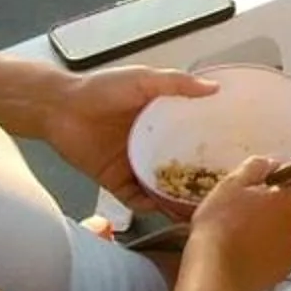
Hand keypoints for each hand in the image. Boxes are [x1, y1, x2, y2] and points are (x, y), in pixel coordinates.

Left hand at [44, 65, 217, 217]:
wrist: (58, 108)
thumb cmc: (100, 89)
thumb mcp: (143, 80)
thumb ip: (177, 84)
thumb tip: (214, 88)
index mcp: (161, 120)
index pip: (192, 136)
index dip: (210, 146)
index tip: (232, 155)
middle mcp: (150, 144)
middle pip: (179, 166)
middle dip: (197, 178)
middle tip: (221, 189)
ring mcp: (133, 164)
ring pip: (160, 186)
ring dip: (176, 197)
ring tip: (198, 207)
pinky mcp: (114, 181)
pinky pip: (135, 198)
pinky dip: (148, 206)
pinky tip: (163, 210)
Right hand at [185, 156, 290, 290]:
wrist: (214, 269)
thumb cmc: (220, 222)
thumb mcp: (232, 184)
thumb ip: (258, 167)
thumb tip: (275, 162)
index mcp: (287, 200)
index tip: (273, 191)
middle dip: (282, 211)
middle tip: (254, 214)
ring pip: (290, 234)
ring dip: (276, 232)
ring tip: (247, 236)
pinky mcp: (284, 270)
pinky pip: (282, 256)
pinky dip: (271, 253)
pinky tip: (249, 254)